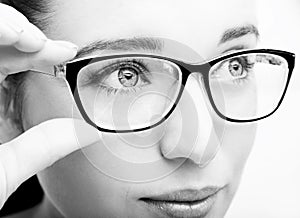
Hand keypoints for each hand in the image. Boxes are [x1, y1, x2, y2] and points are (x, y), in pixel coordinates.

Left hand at [0, 3, 98, 209]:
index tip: (47, 45)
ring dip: (25, 52)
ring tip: (51, 56)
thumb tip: (84, 133)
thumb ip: (42, 149)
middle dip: (26, 41)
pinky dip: (18, 67)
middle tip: (56, 51)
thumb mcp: (1, 175)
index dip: (13, 32)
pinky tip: (35, 71)